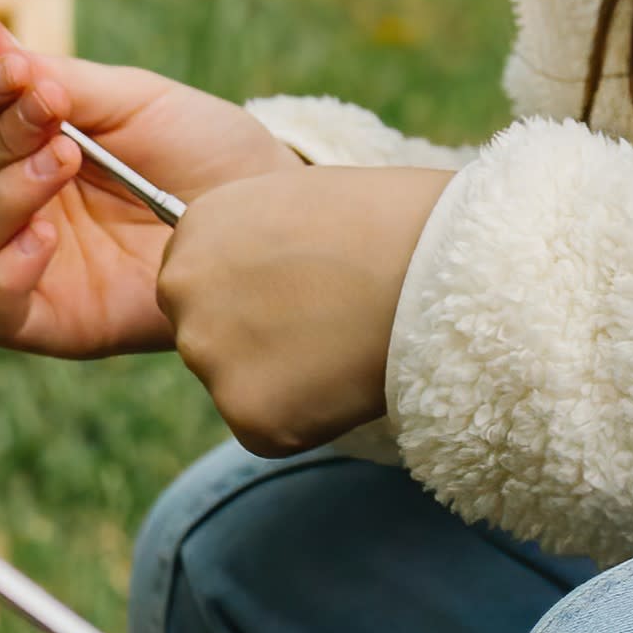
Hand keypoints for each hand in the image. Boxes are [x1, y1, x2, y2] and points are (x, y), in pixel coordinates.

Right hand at [0, 23, 297, 357]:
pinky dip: (3, 276)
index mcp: (32, 147)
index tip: (14, 70)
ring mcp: (36, 265)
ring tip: (62, 163)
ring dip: (6, 194)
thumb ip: (62, 78)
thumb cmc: (207, 153)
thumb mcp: (139, 103)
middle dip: (5, 136)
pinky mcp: (55, 320)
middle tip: (56, 114)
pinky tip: (43, 238)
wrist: (268, 216)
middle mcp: (23, 206)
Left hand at [157, 163, 455, 455]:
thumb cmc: (399, 222)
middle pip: (213, 336)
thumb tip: (264, 280)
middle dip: (264, 340)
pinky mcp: (249, 414)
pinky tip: (354, 379)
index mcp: (197, 229)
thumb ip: (264, 243)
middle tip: (331, 324)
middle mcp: (186, 290)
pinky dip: (313, 418)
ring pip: (244, 385)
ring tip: (351, 345)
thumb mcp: (306, 203)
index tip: (308, 293)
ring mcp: (212, 356)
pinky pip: (274, 430)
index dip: (261, 294)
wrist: (447, 264)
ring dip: (291, 379)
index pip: (205, 282)